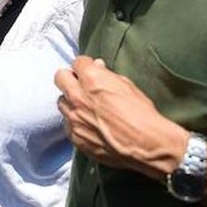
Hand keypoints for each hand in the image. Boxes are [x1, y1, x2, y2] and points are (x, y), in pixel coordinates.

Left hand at [55, 56, 187, 179]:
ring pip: (62, 102)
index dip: (85, 65)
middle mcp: (78, 97)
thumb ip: (107, 75)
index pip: (77, 62)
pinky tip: (88, 125)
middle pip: (60, 77)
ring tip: (84, 107)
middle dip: (69, 78)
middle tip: (80, 84)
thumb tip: (97, 68)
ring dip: (71, 101)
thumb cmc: (141, 113)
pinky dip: (75, 122)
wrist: (146, 144)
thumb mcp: (127, 85)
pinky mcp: (75, 137)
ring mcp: (74, 119)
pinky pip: (67, 124)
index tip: (90, 70)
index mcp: (92, 79)